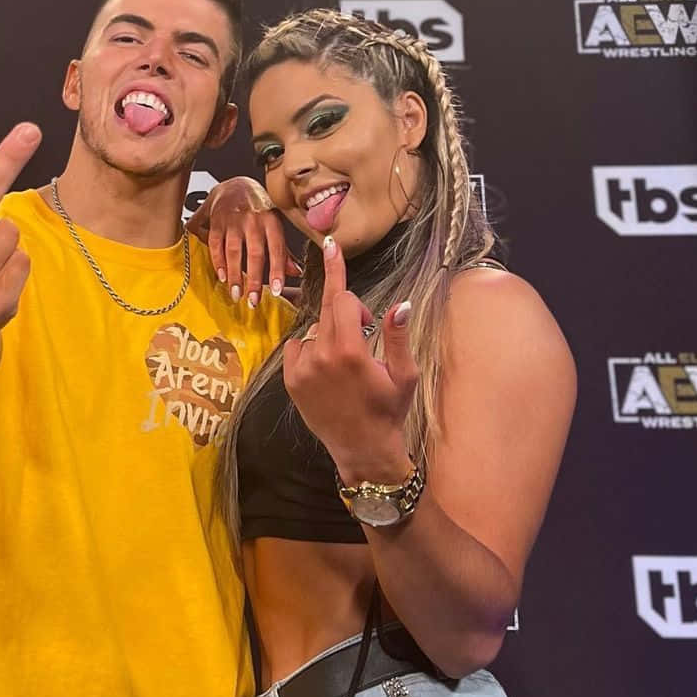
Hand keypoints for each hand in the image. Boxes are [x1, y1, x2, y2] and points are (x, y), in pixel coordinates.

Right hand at [186, 176, 300, 306]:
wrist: (234, 183)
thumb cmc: (258, 207)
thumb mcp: (274, 223)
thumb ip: (283, 249)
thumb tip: (296, 272)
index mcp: (272, 220)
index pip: (277, 249)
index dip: (277, 271)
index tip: (276, 291)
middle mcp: (254, 219)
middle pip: (255, 253)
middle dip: (254, 280)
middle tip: (253, 301)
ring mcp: (234, 220)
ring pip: (234, 251)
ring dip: (235, 275)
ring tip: (236, 294)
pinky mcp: (217, 221)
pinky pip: (216, 244)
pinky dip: (218, 262)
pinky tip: (221, 277)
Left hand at [283, 235, 418, 483]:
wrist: (362, 450)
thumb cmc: (389, 412)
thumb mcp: (404, 375)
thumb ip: (398, 336)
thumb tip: (400, 305)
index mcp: (351, 351)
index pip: (341, 299)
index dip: (341, 276)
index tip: (331, 247)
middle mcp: (322, 357)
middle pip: (328, 310)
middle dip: (347, 311)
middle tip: (364, 331)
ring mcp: (302, 371)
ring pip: (314, 330)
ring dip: (330, 334)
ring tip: (346, 363)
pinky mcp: (291, 382)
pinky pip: (298, 348)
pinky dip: (310, 350)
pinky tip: (326, 369)